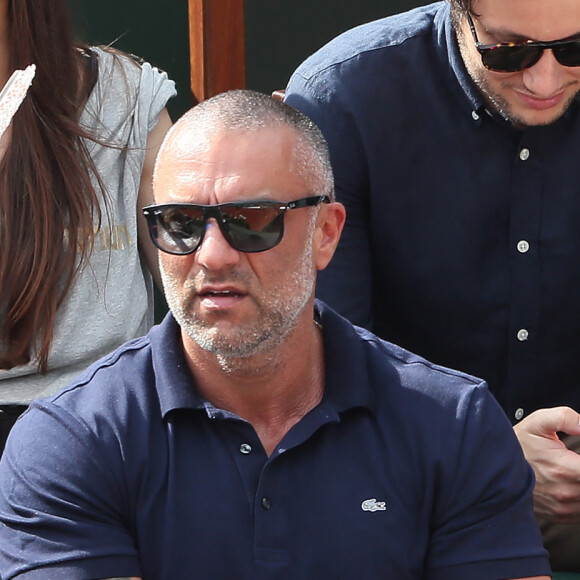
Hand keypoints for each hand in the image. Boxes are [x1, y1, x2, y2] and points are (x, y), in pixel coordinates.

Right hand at [514, 406, 579, 522]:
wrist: (494, 467)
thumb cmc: (516, 445)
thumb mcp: (538, 422)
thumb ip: (566, 418)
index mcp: (564, 469)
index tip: (576, 456)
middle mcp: (565, 492)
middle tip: (572, 460)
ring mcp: (562, 507)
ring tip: (570, 470)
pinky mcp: (560, 516)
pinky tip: (570, 483)